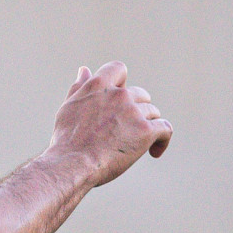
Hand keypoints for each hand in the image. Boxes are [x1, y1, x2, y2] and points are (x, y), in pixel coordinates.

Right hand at [48, 62, 171, 187]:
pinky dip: (163, 140)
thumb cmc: (67, 140)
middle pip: (141, 94)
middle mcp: (118, 94)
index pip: (118, 69)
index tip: (119, 98)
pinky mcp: (145, 131)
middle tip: (127, 130)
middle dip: (137, 109)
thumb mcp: (69, 108)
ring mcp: (133, 112)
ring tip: (137, 143)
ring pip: (153, 112)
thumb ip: (79, 88)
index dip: (122, 82)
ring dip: (148, 125)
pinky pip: (165, 128)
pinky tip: (154, 151)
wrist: (73, 163)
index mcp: (97, 85)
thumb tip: (84, 70)